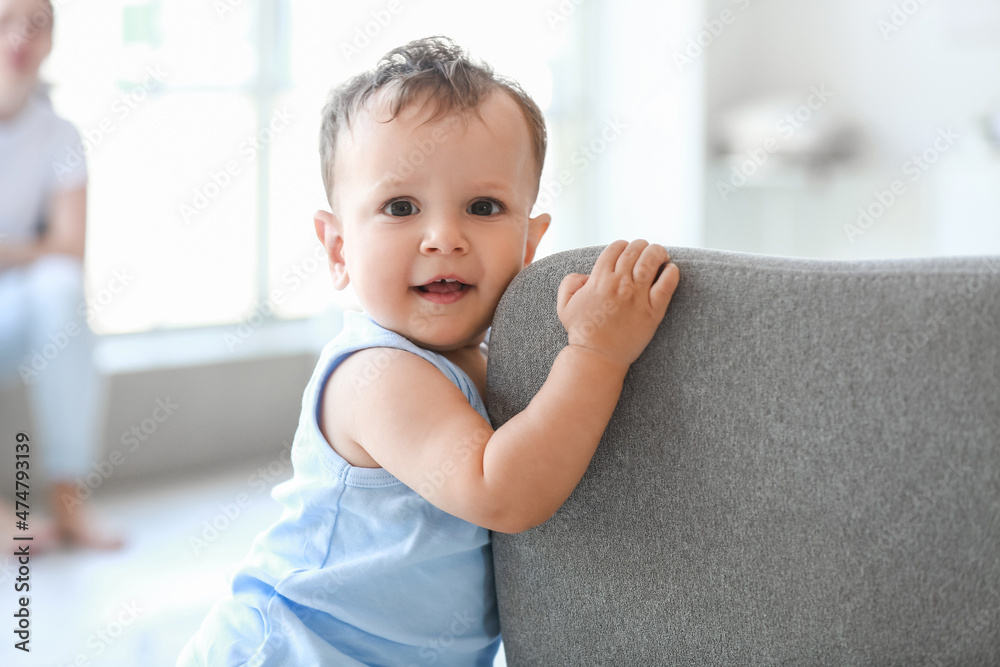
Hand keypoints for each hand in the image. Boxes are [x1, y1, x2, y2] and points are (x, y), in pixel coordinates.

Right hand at [557, 240, 679, 368]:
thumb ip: (570, 283)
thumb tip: (585, 275)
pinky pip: (667, 284)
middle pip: (635, 250)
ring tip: (661, 255)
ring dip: (657, 252)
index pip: (616, 248)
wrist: (597, 356)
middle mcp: (619, 283)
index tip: (627, 252)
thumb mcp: (564, 305)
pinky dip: (671, 272)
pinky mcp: (652, 311)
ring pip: (651, 260)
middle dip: (642, 246)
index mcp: (599, 278)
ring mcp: (637, 296)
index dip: (623, 246)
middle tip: (646, 251)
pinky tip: (671, 269)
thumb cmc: (581, 332)